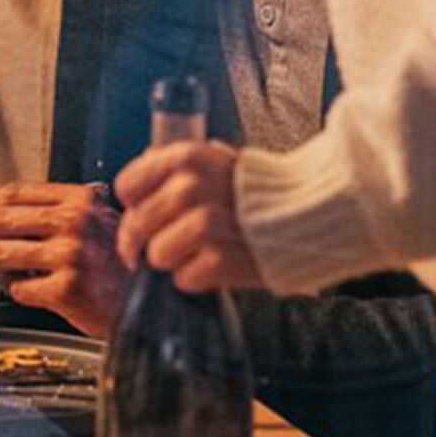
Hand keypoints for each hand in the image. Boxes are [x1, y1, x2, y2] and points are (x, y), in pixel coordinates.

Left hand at [0, 180, 132, 337]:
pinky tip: (32, 293)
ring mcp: (71, 255)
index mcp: (79, 200)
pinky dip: (17, 293)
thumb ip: (55, 210)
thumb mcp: (95, 222)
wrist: (147, 305)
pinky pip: (18, 289)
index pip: (12, 191)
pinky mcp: (68, 289)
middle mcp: (75, 222)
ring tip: (5, 276)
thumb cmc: (114, 267)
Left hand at [112, 139, 260, 291]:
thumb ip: (176, 164)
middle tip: (153, 247)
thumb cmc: (256, 193)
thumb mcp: (215, 160)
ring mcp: (206, 224)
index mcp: (186, 157)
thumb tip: (140, 170)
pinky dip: (196, 278)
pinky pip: (183, 279)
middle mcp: (190, 187)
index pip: (127, 185)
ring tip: (197, 250)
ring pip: (157, 254)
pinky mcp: (220, 260)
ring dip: (173, 259)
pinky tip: (216, 264)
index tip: (140, 212)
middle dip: (140, 241)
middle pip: (137, 224)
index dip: (132, 204)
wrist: (309, 216)